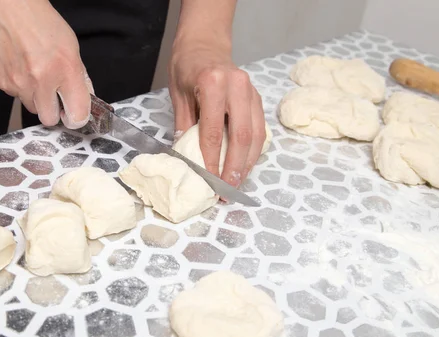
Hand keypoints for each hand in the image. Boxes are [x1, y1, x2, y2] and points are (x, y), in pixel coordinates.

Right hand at [0, 0, 92, 127]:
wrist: (5, 7)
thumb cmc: (39, 21)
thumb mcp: (71, 46)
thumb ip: (79, 76)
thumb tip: (85, 97)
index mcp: (65, 70)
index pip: (76, 115)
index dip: (77, 117)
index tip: (75, 113)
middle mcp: (41, 80)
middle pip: (50, 119)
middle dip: (54, 111)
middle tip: (55, 95)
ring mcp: (19, 83)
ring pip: (31, 108)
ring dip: (36, 98)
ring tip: (36, 75)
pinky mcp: (1, 82)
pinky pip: (15, 96)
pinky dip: (20, 87)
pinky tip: (22, 68)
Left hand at [168, 41, 265, 186]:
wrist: (204, 43)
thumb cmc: (187, 67)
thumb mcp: (178, 95)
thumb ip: (184, 126)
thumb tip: (187, 159)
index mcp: (213, 84)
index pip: (213, 132)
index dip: (212, 160)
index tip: (209, 181)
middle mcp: (237, 87)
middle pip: (241, 137)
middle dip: (234, 167)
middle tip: (227, 190)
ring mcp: (251, 92)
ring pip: (255, 135)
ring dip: (247, 163)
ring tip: (237, 183)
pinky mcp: (258, 98)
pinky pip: (259, 129)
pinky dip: (253, 151)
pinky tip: (245, 165)